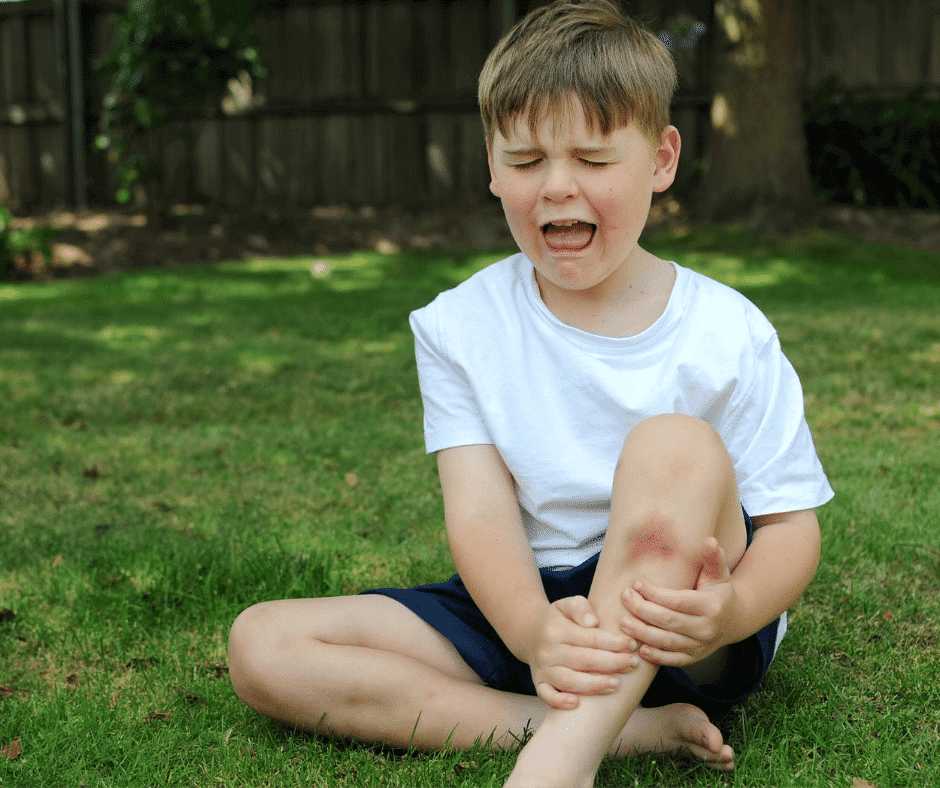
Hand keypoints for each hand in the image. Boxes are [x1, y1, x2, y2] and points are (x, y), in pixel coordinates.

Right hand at [526, 595, 638, 709]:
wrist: (530, 634)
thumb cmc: (558, 620)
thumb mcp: (567, 605)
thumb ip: (580, 607)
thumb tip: (593, 622)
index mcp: (556, 629)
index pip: (590, 638)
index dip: (614, 643)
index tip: (632, 645)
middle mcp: (548, 650)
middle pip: (584, 660)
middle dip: (612, 663)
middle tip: (633, 663)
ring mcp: (543, 669)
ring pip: (569, 680)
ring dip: (594, 685)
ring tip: (616, 684)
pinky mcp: (539, 683)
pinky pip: (546, 695)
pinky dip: (559, 701)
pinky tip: (576, 703)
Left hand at [618, 538, 738, 667]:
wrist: (734, 620)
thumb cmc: (719, 591)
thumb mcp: (719, 573)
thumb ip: (713, 557)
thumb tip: (710, 540)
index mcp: (711, 606)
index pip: (678, 601)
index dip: (655, 593)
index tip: (637, 583)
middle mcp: (706, 629)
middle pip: (669, 621)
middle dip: (643, 610)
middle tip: (624, 598)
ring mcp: (700, 646)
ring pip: (668, 642)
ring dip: (643, 634)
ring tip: (623, 622)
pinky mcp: (694, 657)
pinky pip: (673, 660)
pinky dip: (656, 657)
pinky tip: (640, 649)